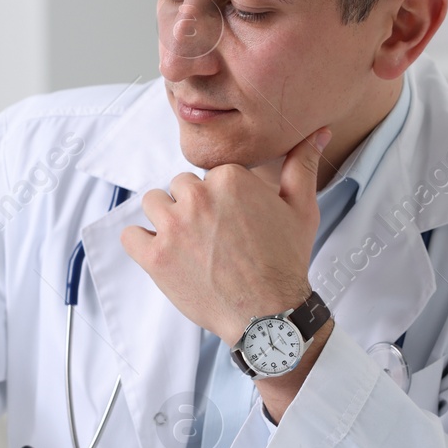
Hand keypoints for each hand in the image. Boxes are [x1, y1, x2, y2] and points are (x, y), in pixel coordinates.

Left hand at [121, 128, 330, 343]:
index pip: (208, 175)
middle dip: (192, 207)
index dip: (219, 198)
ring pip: (153, 204)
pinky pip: (129, 235)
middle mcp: (198, 197)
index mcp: (229, 178)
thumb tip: (317, 133)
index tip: (231, 221)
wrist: (268, 315)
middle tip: (212, 236)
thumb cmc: (286, 262)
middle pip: (179, 186)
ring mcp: (173, 227)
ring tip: (189, 244)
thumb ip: (301, 166)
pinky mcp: (155, 257)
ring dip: (166, 219)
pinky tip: (162, 253)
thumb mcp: (301, 209)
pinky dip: (141, 243)